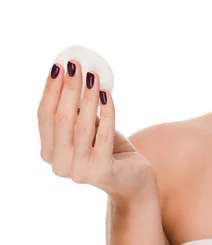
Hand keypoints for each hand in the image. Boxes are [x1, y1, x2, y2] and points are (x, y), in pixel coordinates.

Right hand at [38, 59, 155, 200]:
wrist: (134, 180)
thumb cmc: (109, 149)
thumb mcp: (89, 128)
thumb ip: (77, 111)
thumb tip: (74, 74)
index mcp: (49, 152)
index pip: (44, 116)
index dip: (50, 90)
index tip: (59, 66)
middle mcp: (59, 164)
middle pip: (61, 118)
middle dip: (68, 88)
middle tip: (76, 64)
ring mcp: (79, 171)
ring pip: (82, 126)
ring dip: (89, 97)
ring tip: (94, 75)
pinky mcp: (102, 171)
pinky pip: (104, 135)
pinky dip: (106, 112)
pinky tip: (108, 94)